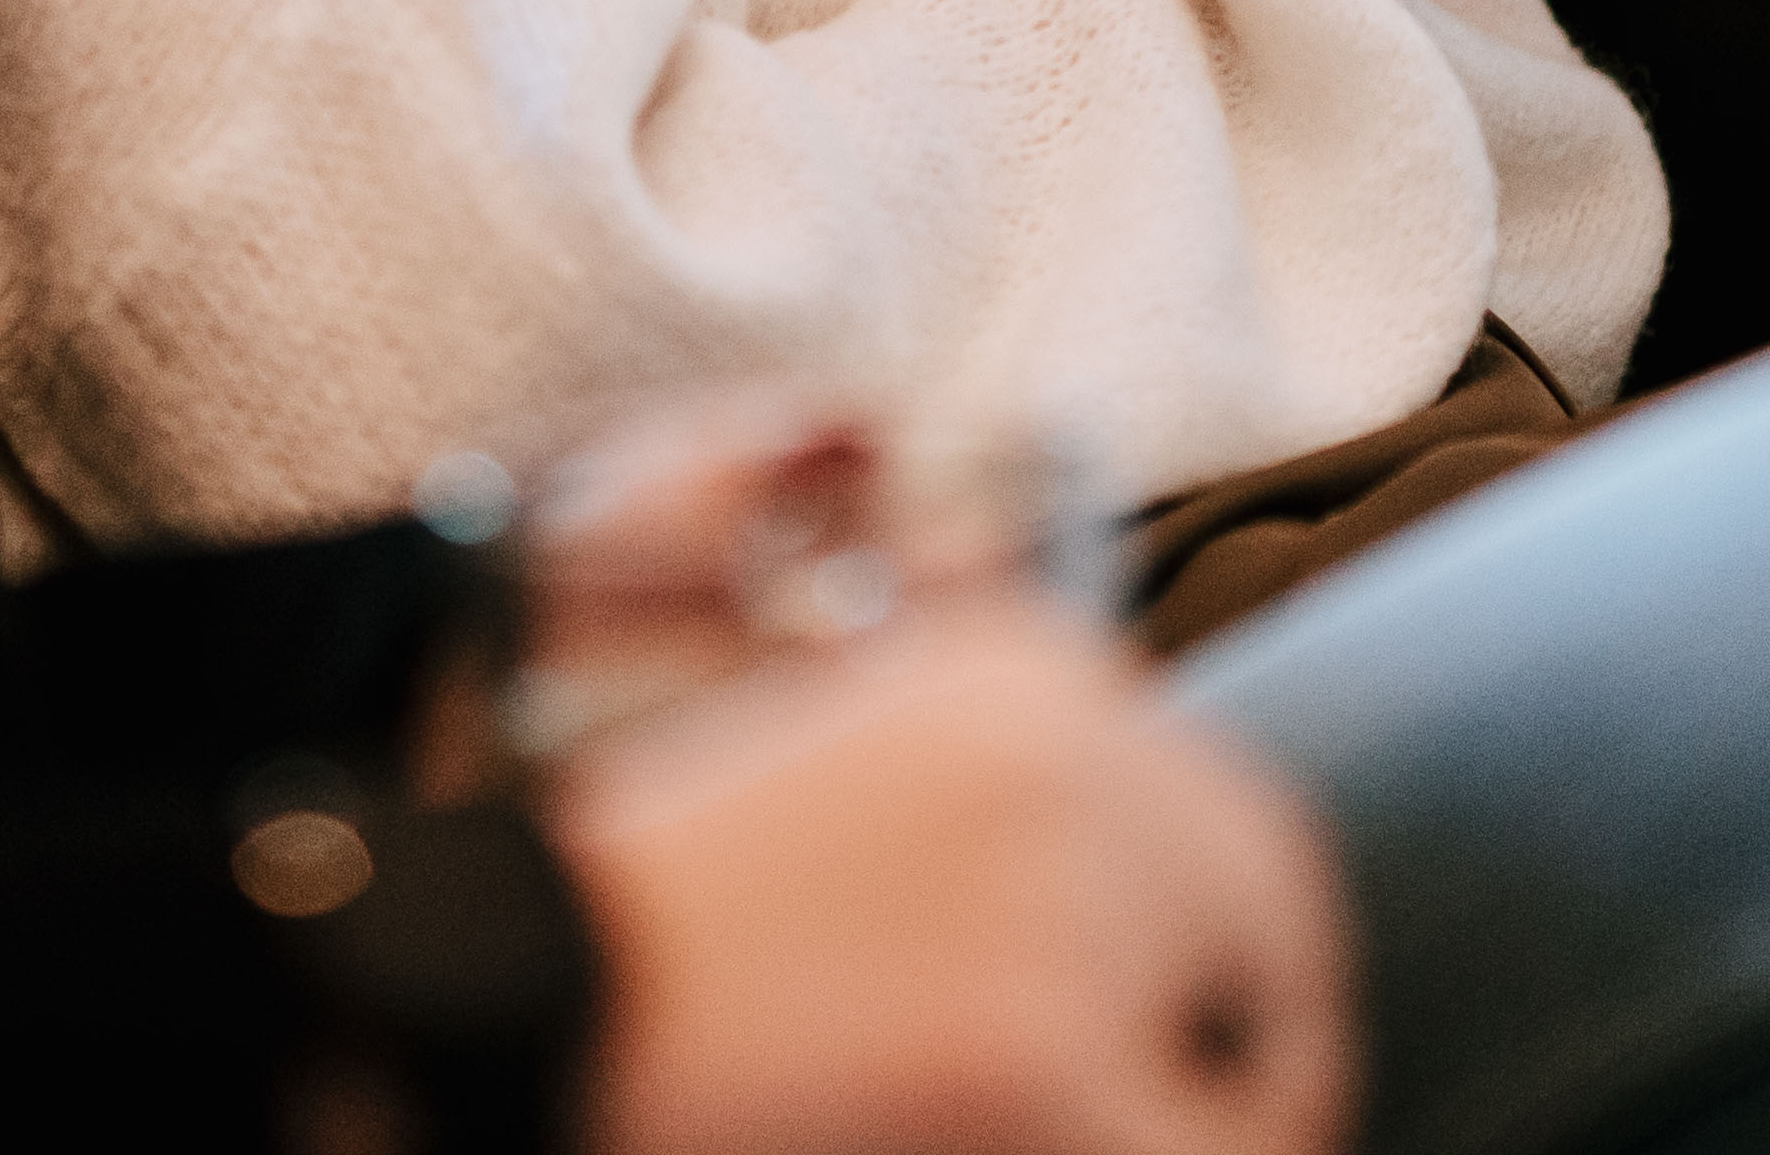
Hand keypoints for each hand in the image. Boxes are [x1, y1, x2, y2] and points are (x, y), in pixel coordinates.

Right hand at [562, 599, 1352, 1154]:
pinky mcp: (1042, 1062)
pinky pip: (1201, 1150)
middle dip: (1259, 1024)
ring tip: (1104, 1133)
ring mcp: (1068, 916)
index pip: (1217, 805)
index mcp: (1020, 664)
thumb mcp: (831, 750)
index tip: (1211, 1008)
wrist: (501, 974)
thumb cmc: (634, 885)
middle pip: (1268, 910)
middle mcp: (1076, 761)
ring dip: (1203, 1113)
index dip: (1223, 931)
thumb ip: (989, 771)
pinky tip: (1046, 1154)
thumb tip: (1140, 869)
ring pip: (1254, 1054)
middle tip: (1217, 1104)